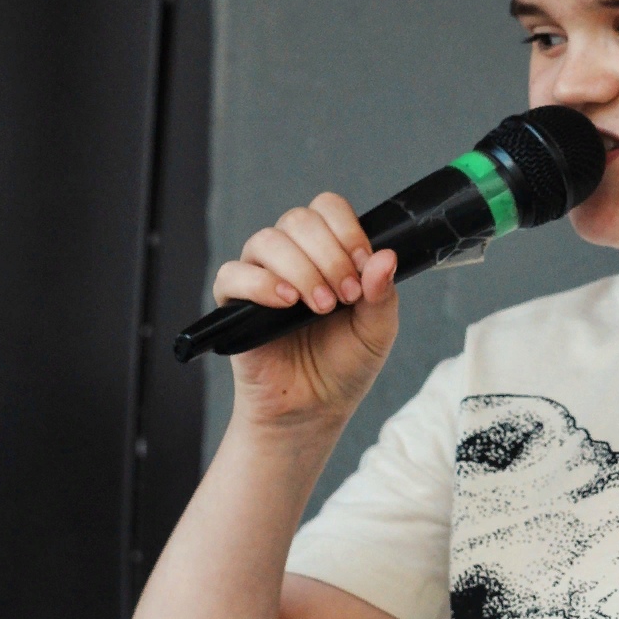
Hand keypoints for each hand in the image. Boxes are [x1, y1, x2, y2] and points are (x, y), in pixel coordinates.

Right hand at [212, 192, 399, 427]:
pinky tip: (286, 303)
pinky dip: (260, 283)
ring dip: (300, 269)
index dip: (347, 230)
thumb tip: (386, 257)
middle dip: (329, 254)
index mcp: (326, 253)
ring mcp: (260, 276)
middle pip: (298, 220)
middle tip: (346, 296)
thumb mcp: (377, 330)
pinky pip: (233, 274)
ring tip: (320, 307)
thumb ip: (382, 294)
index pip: (327, 209)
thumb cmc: (343, 366)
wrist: (313, 409)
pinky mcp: (234, 303)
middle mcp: (291, 256)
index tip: (364, 266)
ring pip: (267, 241)